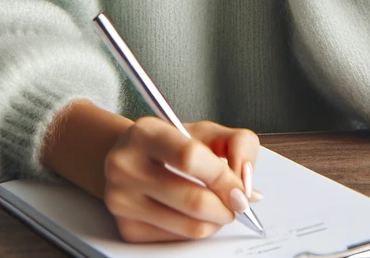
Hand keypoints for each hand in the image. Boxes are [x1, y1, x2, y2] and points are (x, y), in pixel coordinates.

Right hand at [102, 117, 260, 241]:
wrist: (131, 158)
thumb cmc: (173, 142)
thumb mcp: (205, 130)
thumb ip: (237, 144)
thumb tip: (247, 185)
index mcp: (145, 132)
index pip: (190, 158)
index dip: (224, 178)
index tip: (241, 189)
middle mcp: (126, 166)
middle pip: (193, 199)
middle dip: (226, 207)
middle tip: (237, 203)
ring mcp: (122, 200)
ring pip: (189, 226)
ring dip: (216, 221)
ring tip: (219, 207)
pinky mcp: (127, 229)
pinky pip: (177, 239)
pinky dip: (197, 229)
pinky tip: (196, 214)